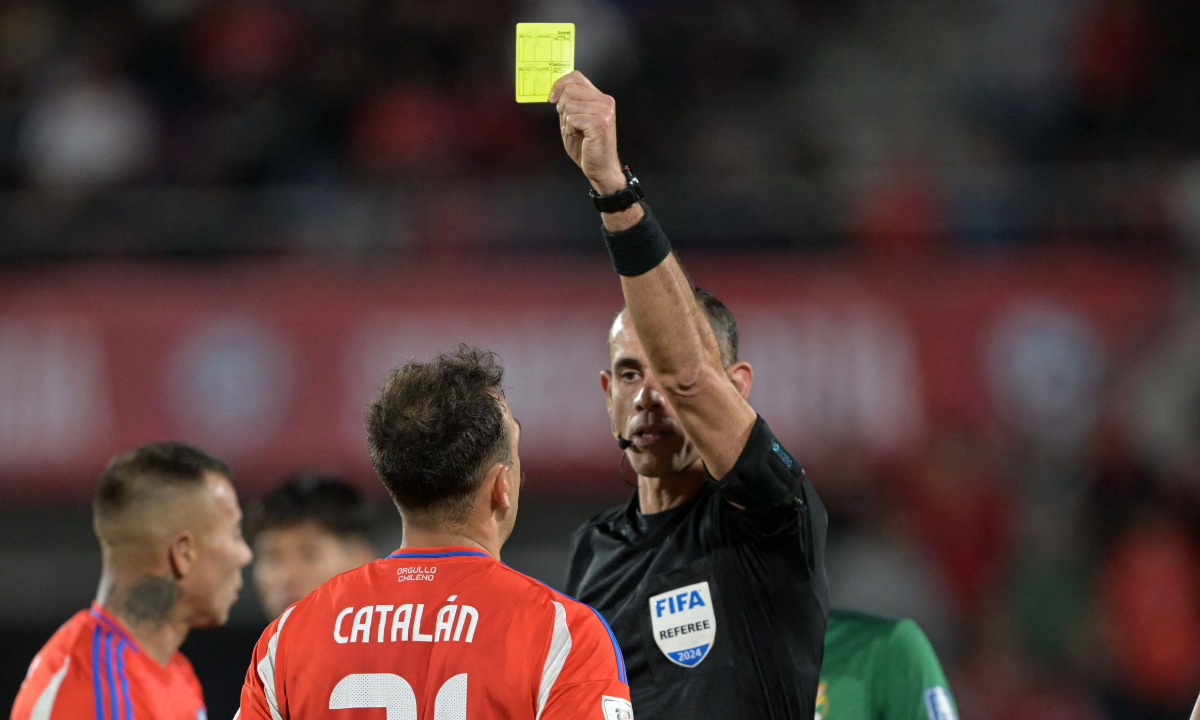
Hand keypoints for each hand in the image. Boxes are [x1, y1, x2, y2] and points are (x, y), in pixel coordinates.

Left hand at [550, 71, 624, 194]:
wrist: (600, 168)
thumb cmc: (587, 147)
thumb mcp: (575, 121)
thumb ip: (568, 105)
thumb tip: (554, 92)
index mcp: (600, 98)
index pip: (576, 77)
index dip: (560, 84)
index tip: (552, 98)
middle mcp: (605, 101)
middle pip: (570, 89)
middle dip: (562, 107)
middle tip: (568, 122)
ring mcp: (604, 111)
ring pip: (569, 105)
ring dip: (567, 121)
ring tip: (577, 131)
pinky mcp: (599, 123)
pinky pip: (572, 119)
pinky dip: (570, 130)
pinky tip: (580, 137)